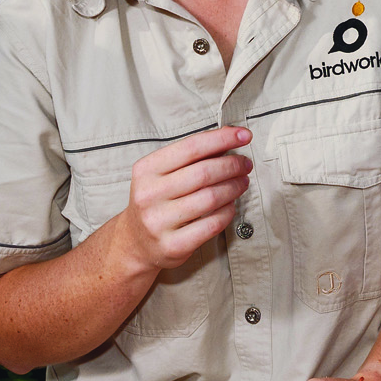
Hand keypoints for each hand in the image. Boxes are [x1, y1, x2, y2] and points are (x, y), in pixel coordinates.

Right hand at [118, 127, 253, 272]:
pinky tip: (231, 205)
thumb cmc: (156, 201)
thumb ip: (191, 156)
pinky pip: (212, 224)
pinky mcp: (173, 245)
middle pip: (203, 173)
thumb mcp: (161, 174)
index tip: (244, 135)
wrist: (135, 242)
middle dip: (232, 165)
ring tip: (242, 182)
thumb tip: (229, 137)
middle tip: (245, 164)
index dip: (222, 139)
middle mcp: (149, 195)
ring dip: (234, 187)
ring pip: (210, 198)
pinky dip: (228, 212)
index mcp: (146, 170)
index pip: (191, 147)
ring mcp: (159, 222)